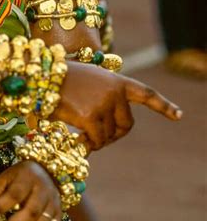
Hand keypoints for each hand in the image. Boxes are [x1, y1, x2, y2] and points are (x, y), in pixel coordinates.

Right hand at [57, 61, 181, 151]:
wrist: (42, 76)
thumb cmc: (61, 79)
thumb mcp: (89, 81)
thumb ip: (104, 99)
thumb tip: (106, 135)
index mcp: (116, 81)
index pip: (146, 94)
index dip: (163, 106)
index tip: (178, 116)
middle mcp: (115, 92)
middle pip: (126, 124)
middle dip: (114, 135)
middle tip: (99, 139)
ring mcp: (104, 103)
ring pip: (109, 135)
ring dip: (97, 140)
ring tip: (82, 135)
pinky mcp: (91, 117)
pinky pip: (97, 140)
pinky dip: (89, 144)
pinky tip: (78, 140)